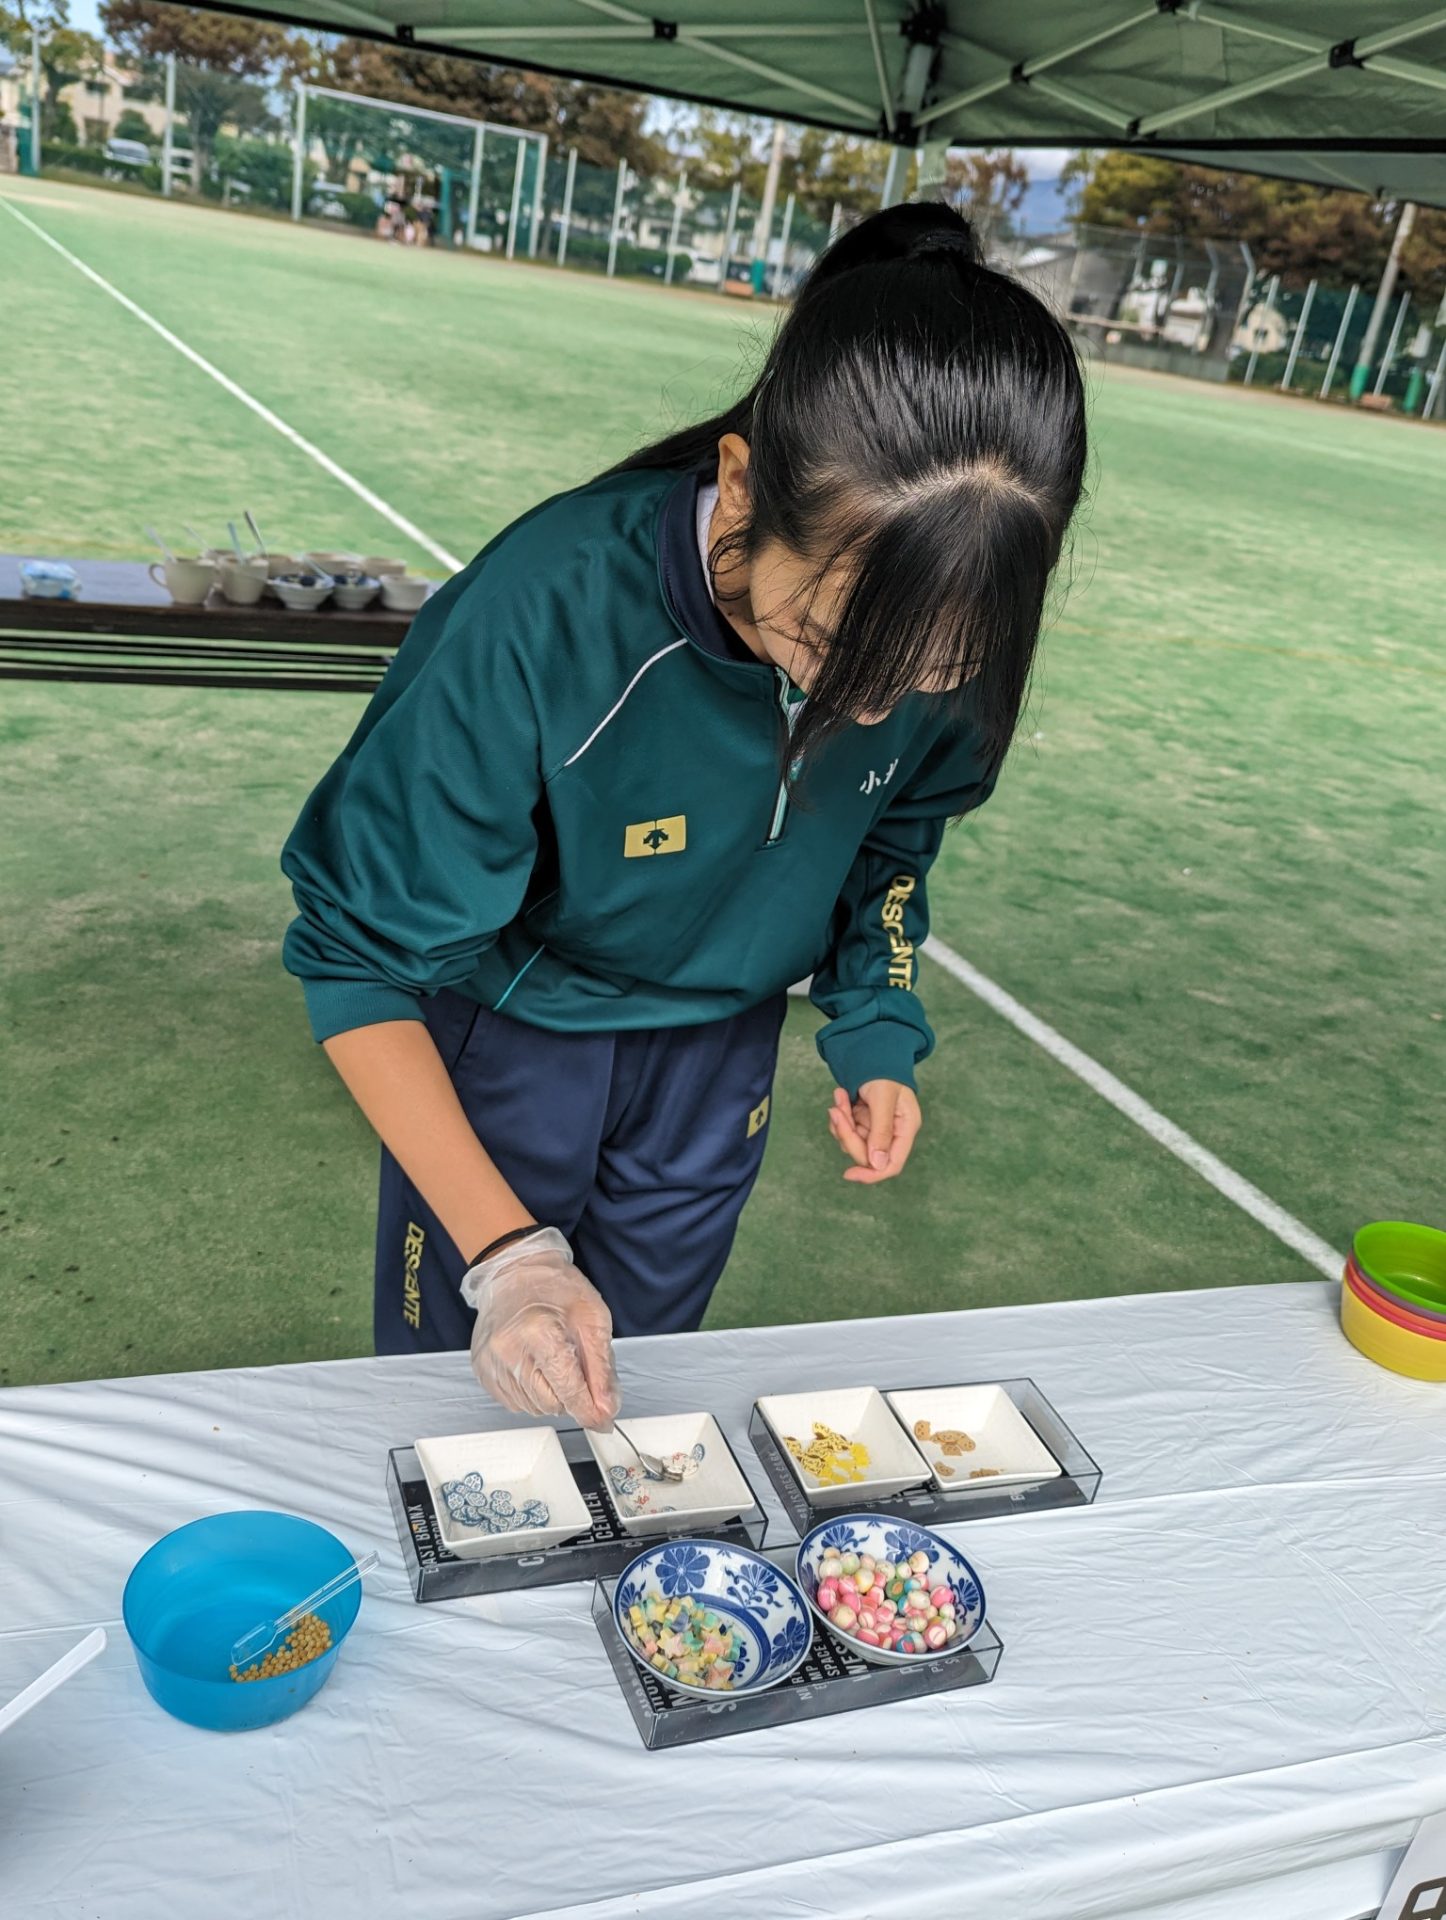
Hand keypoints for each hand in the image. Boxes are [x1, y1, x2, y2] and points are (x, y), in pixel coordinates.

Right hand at [464, 1227, 620, 1429]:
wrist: (515, 1271)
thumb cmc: (554, 1288)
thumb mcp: (593, 1318)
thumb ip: (602, 1369)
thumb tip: (606, 1409)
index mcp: (537, 1332)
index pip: (568, 1390)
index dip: (590, 1410)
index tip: (603, 1421)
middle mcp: (508, 1350)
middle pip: (552, 1404)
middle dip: (571, 1395)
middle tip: (574, 1364)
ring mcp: (490, 1362)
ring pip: (533, 1407)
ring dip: (551, 1394)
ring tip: (552, 1359)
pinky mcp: (482, 1370)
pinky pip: (515, 1403)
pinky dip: (532, 1392)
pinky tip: (535, 1365)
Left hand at [826, 1080, 921, 1183]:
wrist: (873, 1052)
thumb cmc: (884, 1071)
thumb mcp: (883, 1098)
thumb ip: (881, 1131)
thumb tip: (878, 1164)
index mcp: (906, 1129)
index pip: (892, 1164)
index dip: (872, 1174)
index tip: (849, 1174)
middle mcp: (893, 1133)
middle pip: (867, 1155)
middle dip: (847, 1134)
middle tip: (836, 1109)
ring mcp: (877, 1130)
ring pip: (853, 1143)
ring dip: (841, 1122)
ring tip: (841, 1094)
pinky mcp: (863, 1124)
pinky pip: (846, 1132)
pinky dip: (840, 1117)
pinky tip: (841, 1097)